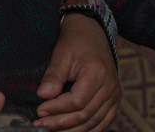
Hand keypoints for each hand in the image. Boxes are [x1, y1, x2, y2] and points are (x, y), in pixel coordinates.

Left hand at [33, 13, 121, 131]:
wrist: (92, 33)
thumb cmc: (75, 41)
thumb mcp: (61, 54)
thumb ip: (53, 76)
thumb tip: (42, 95)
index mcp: (97, 74)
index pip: (77, 101)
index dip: (57, 109)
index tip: (40, 111)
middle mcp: (110, 88)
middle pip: (85, 115)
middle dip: (61, 123)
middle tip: (41, 125)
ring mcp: (114, 95)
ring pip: (94, 122)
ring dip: (73, 130)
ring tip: (52, 130)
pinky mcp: (114, 100)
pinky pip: (103, 122)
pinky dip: (88, 130)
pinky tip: (71, 131)